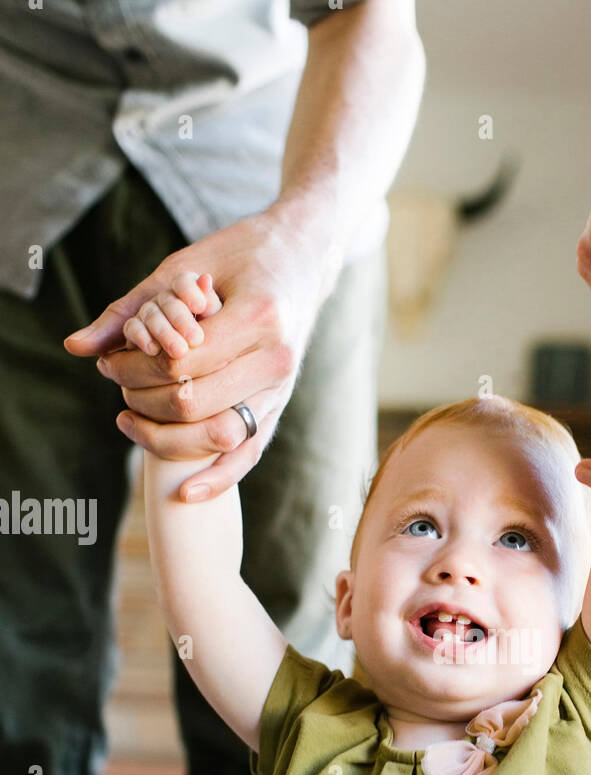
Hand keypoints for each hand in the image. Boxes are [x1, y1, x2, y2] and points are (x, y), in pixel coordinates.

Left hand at [63, 209, 337, 499]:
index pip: (181, 361)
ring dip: (166, 436)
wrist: (303, 258)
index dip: (135, 367)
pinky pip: (249, 455)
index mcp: (258, 317)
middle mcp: (277, 358)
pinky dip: (218, 478)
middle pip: (193, 401)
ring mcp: (283, 388)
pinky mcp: (280, 406)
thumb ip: (131, 307)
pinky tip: (187, 493)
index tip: (109, 361)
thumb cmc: (240, 255)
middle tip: (116, 383)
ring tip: (131, 417)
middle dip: (143, 398)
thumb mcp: (184, 265)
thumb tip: (77, 348)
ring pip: (218, 435)